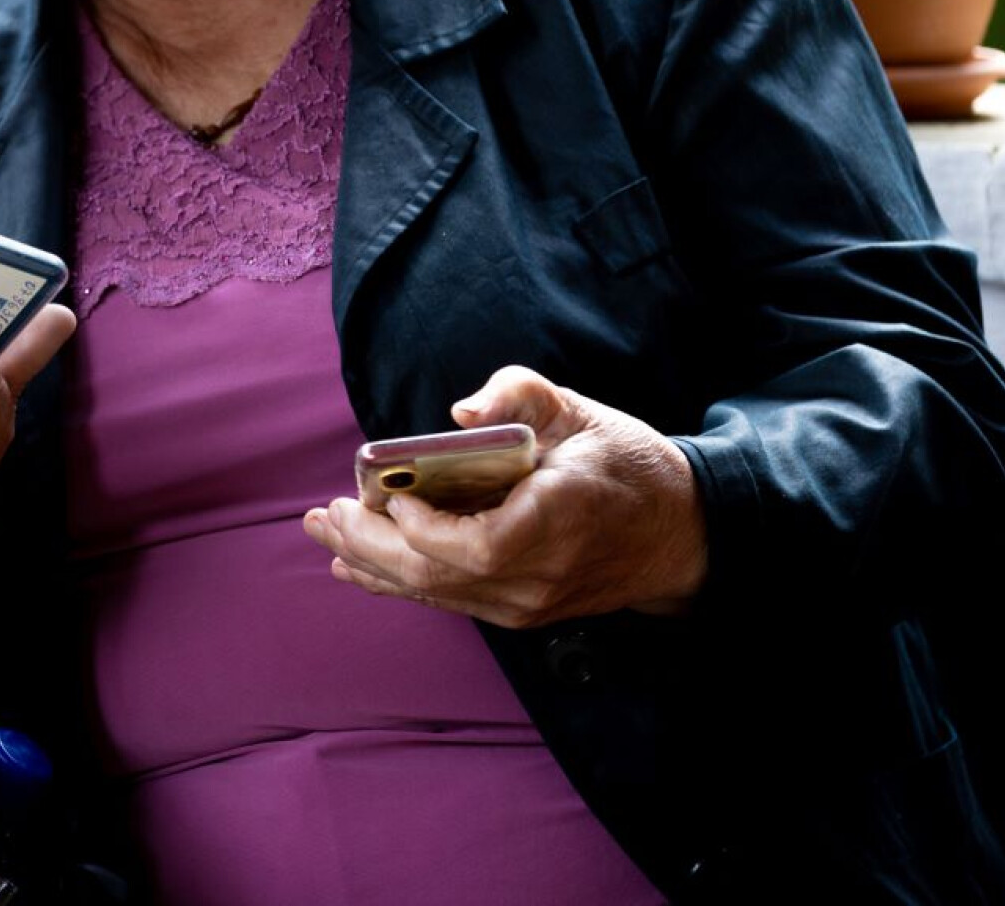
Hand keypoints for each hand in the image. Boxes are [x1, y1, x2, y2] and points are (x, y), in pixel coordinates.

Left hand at [302, 365, 708, 627]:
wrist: (681, 535)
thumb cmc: (627, 464)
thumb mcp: (580, 410)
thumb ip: (519, 394)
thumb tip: (461, 415)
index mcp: (558, 521)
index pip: (477, 547)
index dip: (424, 528)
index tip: (389, 494)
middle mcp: (539, 575)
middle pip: (438, 575)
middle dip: (371, 545)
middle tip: (324, 515)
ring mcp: (528, 602)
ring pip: (436, 592)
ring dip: (372, 565)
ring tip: (326, 535)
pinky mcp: (520, 610)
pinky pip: (449, 598)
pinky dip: (400, 582)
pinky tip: (359, 569)